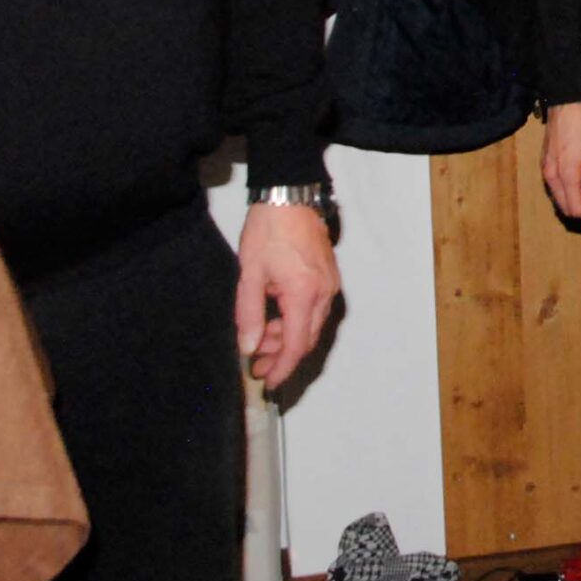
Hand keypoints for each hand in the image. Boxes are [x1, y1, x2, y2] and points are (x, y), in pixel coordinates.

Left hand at [235, 200, 340, 389]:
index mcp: (304, 294)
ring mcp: (330, 285)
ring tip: (261, 342)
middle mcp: (324, 293)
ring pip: (312, 326)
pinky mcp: (329, 277)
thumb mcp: (250, 274)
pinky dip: (296, 322)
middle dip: (283, 357)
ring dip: (288, 339)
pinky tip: (276, 320)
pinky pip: (315, 310)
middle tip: (256, 366)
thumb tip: (249, 348)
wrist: (290, 196)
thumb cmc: (269, 230)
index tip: (268, 383)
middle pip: (307, 340)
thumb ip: (249, 315)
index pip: (297, 345)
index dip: (282, 369)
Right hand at [539, 100, 580, 222]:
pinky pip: (556, 188)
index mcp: (567, 175)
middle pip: (566, 209)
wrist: (566, 104)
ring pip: (560, 200)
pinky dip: (569, 191)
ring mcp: (546, 171)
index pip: (576, 210)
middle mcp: (552, 177)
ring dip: (577, 201)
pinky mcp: (544, 165)